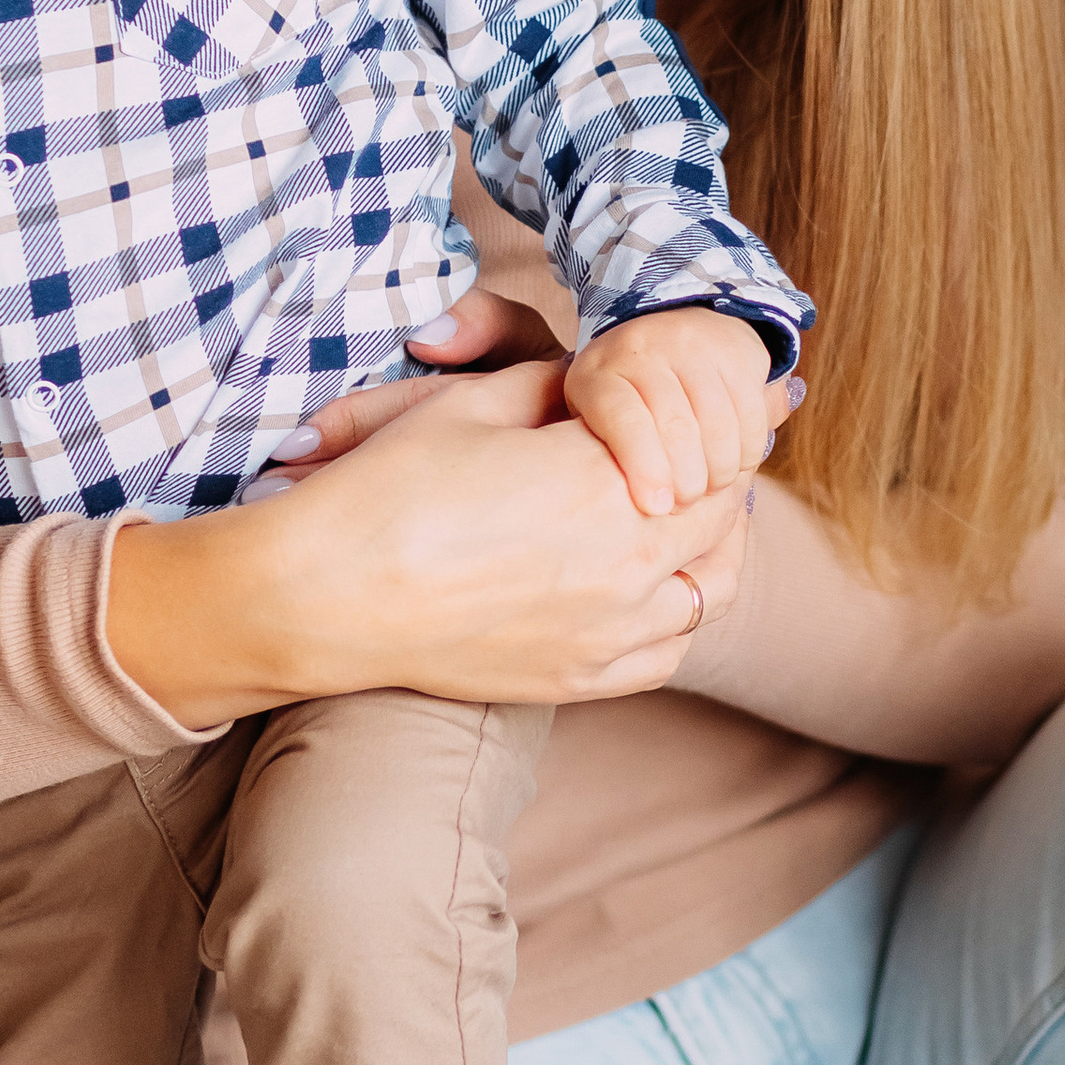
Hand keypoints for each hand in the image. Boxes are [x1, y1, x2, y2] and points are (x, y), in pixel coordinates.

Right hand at [107, 357, 781, 723]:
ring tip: (695, 517)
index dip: (724, 416)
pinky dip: (681, 613)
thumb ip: (554, 388)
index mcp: (606, 481)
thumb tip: (598, 385)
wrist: (325, 598)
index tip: (739, 399)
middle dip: (722, 474)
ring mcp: (610, 630)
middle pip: (721, 512)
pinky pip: (670, 649)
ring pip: (712, 586)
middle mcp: (627, 561)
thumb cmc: (387, 491)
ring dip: (714, 547)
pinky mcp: (581, 679)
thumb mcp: (470, 406)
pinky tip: (663, 587)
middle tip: (721, 449)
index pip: (707, 443)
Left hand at [563, 309, 778, 517]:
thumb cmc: (623, 399)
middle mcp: (644, 349)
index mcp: (600, 373)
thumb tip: (604, 505)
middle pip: (676, 426)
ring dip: (720, 470)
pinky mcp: (734, 351)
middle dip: (686, 479)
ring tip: (709, 487)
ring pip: (718, 424)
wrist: (667, 336)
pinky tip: (736, 465)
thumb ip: (593, 454)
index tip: (656, 508)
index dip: (643, 466)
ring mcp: (692, 345)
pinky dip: (747, 451)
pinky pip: (749, 413)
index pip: (624, 419)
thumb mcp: (591, 418)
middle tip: (685, 504)